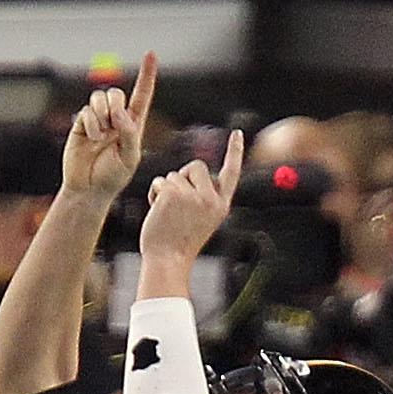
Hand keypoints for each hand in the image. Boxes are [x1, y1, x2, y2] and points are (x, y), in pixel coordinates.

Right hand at [65, 52, 156, 199]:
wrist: (88, 189)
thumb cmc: (112, 176)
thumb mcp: (129, 157)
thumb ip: (129, 133)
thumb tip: (120, 112)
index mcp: (134, 125)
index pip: (142, 96)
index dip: (146, 75)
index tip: (151, 54)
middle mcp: (116, 119)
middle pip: (116, 94)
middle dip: (115, 106)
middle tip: (114, 125)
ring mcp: (98, 120)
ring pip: (100, 98)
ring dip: (102, 113)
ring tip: (102, 134)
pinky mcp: (82, 124)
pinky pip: (86, 111)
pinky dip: (91, 123)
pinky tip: (92, 137)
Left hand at [136, 126, 246, 270]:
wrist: (168, 260)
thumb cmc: (181, 243)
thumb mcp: (202, 219)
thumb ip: (203, 196)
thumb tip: (193, 172)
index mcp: (221, 206)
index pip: (232, 173)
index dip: (235, 152)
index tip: (237, 134)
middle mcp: (210, 199)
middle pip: (196, 167)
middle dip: (183, 177)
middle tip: (178, 201)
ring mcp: (192, 195)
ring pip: (174, 175)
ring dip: (166, 190)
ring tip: (168, 214)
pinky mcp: (172, 193)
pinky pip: (160, 181)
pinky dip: (155, 194)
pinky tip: (158, 211)